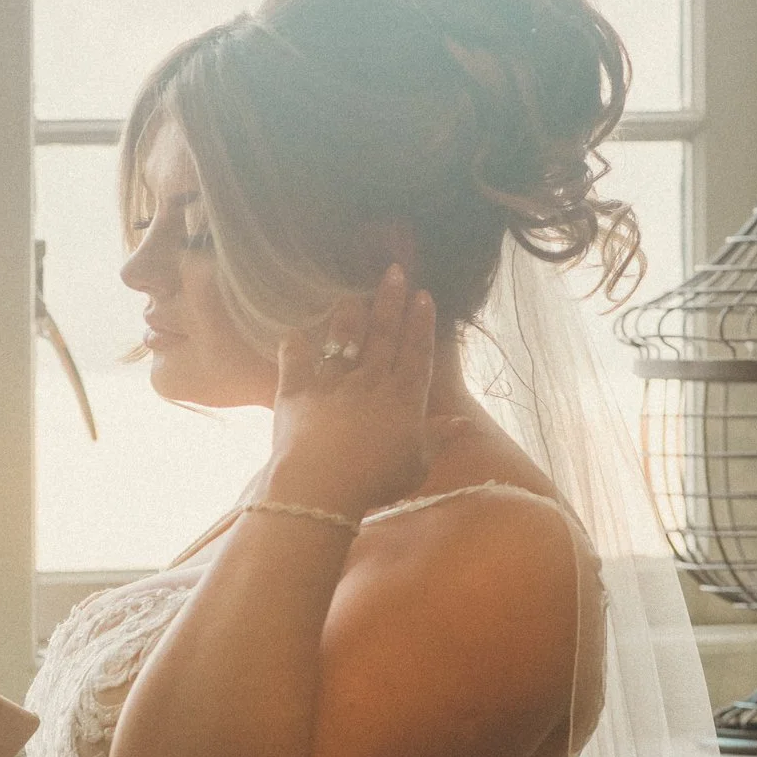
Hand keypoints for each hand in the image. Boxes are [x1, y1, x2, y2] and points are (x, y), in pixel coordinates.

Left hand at [263, 264, 456, 519]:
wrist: (325, 484)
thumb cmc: (377, 480)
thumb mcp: (417, 464)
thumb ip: (438, 438)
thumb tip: (463, 423)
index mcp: (403, 398)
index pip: (416, 353)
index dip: (421, 323)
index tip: (423, 296)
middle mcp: (370, 382)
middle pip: (383, 336)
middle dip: (390, 302)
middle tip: (394, 272)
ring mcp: (333, 383)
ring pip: (343, 340)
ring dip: (349, 315)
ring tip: (351, 293)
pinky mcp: (297, 391)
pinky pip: (295, 361)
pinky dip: (293, 345)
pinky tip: (292, 331)